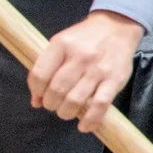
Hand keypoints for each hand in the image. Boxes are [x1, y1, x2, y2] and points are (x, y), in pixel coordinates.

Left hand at [29, 10, 144, 131]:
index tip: (39, 96)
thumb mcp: (61, 44)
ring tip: (66, 111)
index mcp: (61, 45)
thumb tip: (36, 101)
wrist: (117, 26)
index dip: (36, 91)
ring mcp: (98, 69)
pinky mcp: (115, 80)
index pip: (39, 75)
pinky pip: (100, 105)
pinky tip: (84, 126)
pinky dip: (90, 120)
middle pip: (56, 90)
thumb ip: (47, 69)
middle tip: (54, 104)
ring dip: (66, 112)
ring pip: (75, 100)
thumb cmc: (85, 38)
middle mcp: (80, 56)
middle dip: (51, 104)